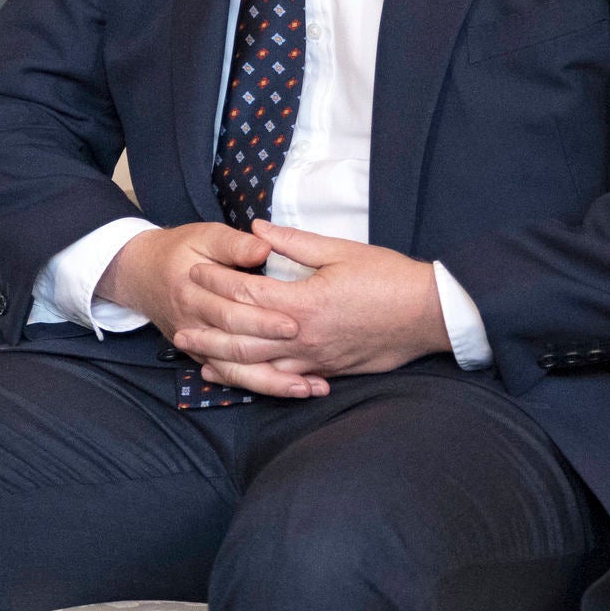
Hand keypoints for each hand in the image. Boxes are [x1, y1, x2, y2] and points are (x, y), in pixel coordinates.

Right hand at [99, 220, 315, 394]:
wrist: (142, 275)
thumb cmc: (181, 251)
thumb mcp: (205, 235)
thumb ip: (234, 244)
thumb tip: (264, 249)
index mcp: (192, 293)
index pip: (230, 311)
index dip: (262, 319)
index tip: (294, 323)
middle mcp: (192, 325)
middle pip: (233, 345)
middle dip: (272, 351)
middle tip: (308, 357)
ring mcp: (197, 345)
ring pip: (233, 372)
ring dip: (271, 383)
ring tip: (307, 388)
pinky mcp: (202, 356)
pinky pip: (231, 378)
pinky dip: (260, 386)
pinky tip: (290, 390)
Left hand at [170, 222, 450, 397]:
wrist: (429, 315)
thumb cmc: (389, 278)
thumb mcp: (341, 250)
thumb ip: (295, 242)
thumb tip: (258, 229)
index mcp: (303, 302)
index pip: (246, 295)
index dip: (216, 283)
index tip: (195, 272)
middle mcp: (303, 336)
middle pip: (242, 339)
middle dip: (208, 333)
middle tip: (179, 329)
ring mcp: (315, 359)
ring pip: (259, 368)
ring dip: (225, 363)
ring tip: (198, 359)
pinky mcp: (327, 371)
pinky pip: (284, 381)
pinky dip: (258, 381)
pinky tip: (242, 379)